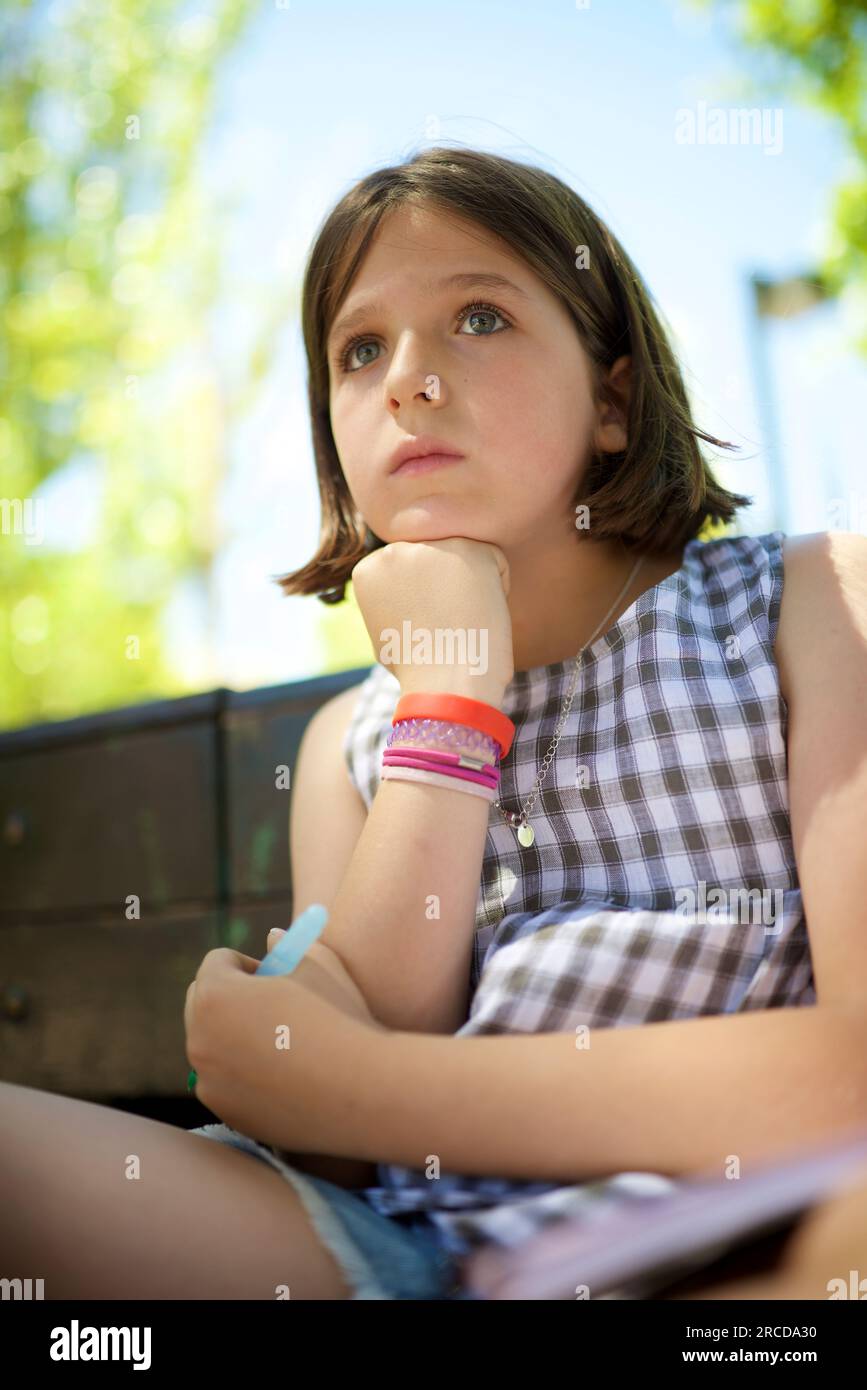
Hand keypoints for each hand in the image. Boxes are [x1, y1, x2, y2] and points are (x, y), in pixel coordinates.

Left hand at [184, 947, 388, 1154]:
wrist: (361, 1091)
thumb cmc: (339, 1017)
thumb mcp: (317, 965)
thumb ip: (287, 946)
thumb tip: (271, 937)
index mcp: (215, 994)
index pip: (217, 962)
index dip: (249, 963)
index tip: (279, 976)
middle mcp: (200, 1039)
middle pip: (202, 1003)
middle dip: (231, 996)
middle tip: (275, 1005)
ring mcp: (209, 1081)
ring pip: (212, 1046)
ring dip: (235, 1036)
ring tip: (284, 1042)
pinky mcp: (225, 1112)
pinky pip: (225, 1083)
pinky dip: (243, 1075)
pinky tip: (284, 1076)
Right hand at [350, 536, 513, 705]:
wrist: (445, 683)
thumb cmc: (417, 669)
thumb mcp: (383, 629)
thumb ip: (391, 597)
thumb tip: (405, 587)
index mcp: (370, 568)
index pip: (409, 570)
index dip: (423, 601)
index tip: (425, 627)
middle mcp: (395, 550)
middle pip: (436, 559)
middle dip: (444, 587)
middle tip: (446, 625)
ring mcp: (432, 546)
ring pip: (464, 557)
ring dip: (470, 585)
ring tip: (462, 620)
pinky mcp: (469, 548)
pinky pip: (494, 562)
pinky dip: (497, 588)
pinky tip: (480, 614)